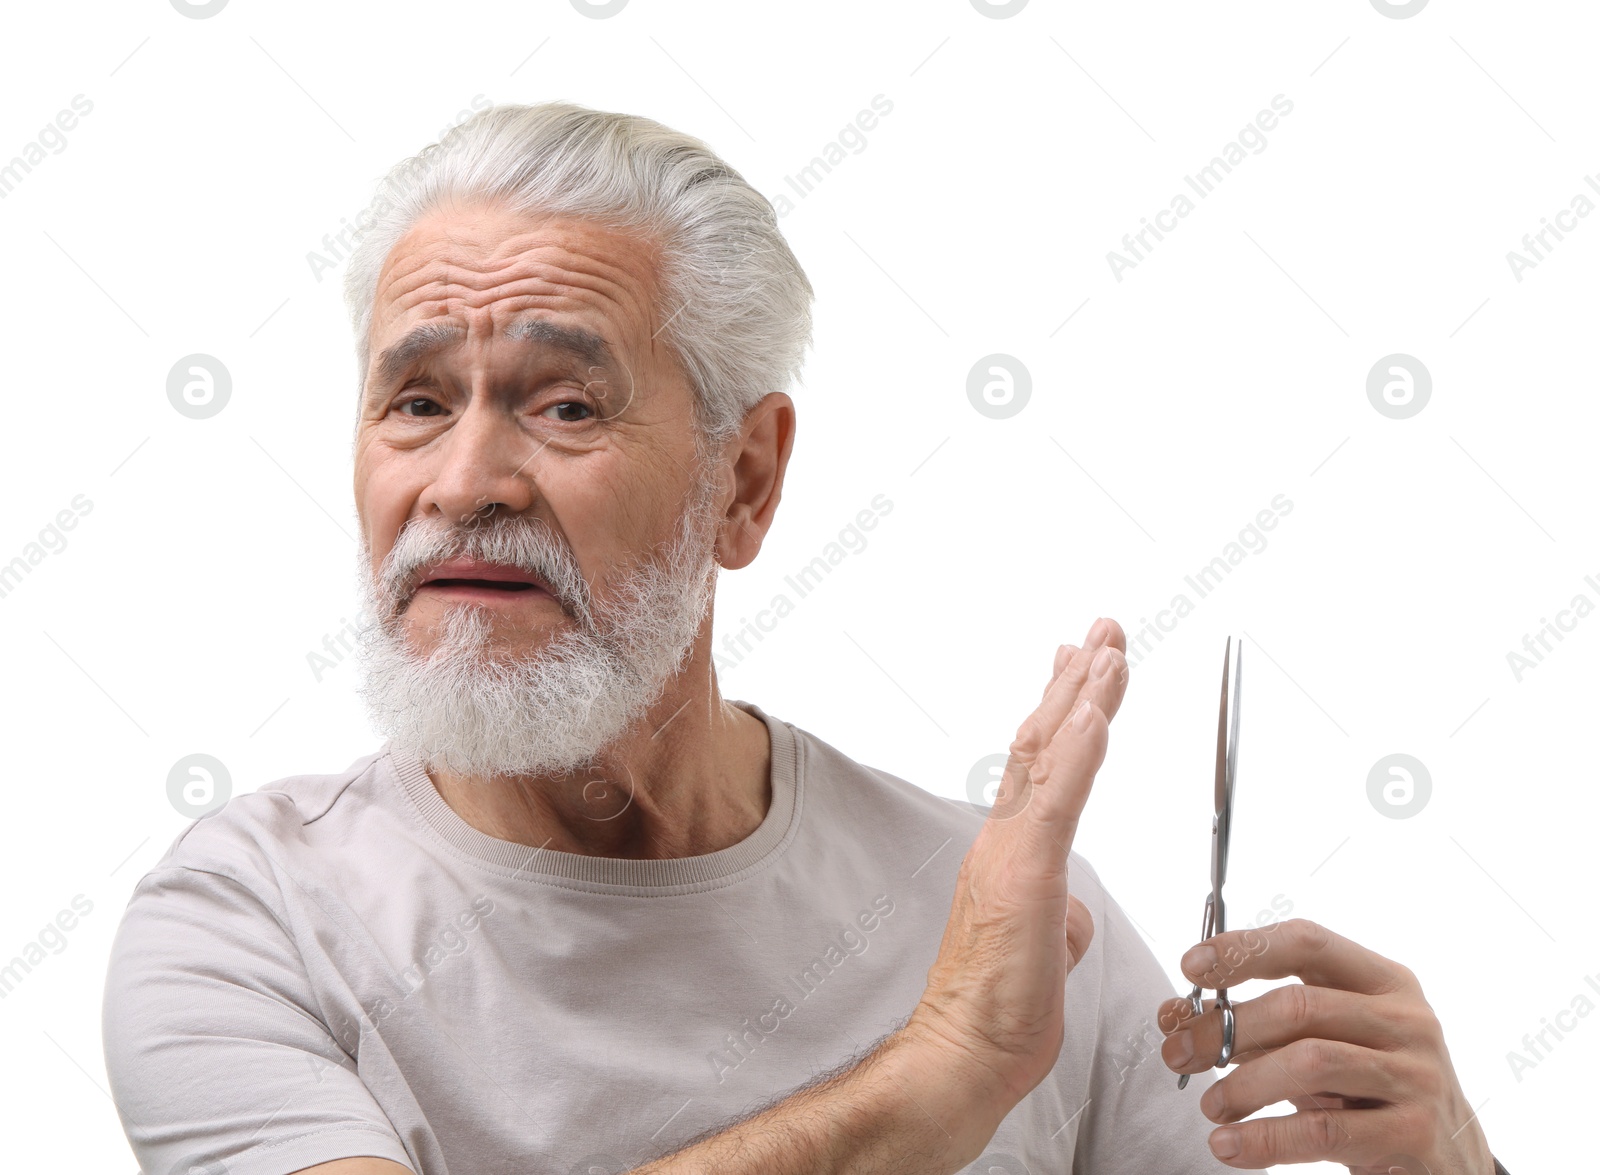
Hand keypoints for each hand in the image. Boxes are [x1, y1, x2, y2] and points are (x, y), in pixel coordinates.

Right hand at [903, 618, 1129, 1122]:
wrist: (962, 1055)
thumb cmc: (999, 1010)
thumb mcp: (1047, 949)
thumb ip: (1060, 913)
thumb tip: (1072, 908)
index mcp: (1012, 851)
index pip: (1041, 762)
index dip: (1066, 707)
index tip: (1083, 665)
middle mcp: (1003, 838)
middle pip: (1043, 739)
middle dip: (1078, 678)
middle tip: (1103, 629)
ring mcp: (1010, 851)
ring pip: (1049, 754)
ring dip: (1084, 695)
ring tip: (1109, 647)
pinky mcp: (1023, 874)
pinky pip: (1057, 798)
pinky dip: (1079, 749)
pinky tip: (1097, 711)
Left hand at [1157, 918, 1494, 1173]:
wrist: (1452, 1163)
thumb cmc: (1370, 1092)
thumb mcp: (1319, 1047)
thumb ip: (1256, 1028)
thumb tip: (1175, 1015)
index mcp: (1384, 981)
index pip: (1307, 942)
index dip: (1244, 948)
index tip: (1191, 967)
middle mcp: (1406, 1019)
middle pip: (1299, 1005)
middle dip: (1225, 1028)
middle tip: (1178, 1053)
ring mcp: (1416, 1074)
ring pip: (1310, 1062)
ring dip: (1243, 1085)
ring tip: (1210, 1106)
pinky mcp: (1415, 1132)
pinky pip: (1325, 1131)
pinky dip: (1265, 1139)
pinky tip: (1229, 1146)